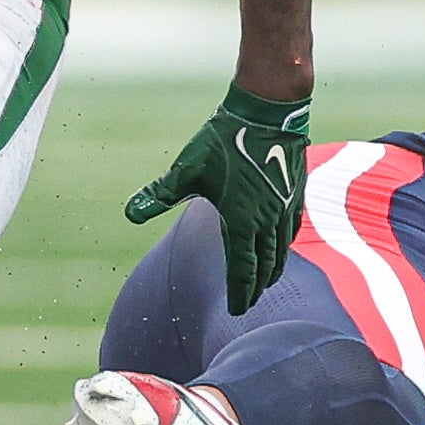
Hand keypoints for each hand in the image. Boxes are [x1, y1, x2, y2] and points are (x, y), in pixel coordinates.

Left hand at [124, 83, 311, 313]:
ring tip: (265, 283)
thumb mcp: (186, 169)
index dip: (241, 294)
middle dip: (257, 288)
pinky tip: (280, 247)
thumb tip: (129, 214)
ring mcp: (284, 207)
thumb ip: (159, 194)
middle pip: (265, 267)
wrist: (267, 113)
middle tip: (249, 303)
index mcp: (241, 220)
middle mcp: (266, 220)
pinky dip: (285, 247)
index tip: (238, 311)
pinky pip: (291, 230)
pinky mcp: (294, 193)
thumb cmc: (224, 139)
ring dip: (273, 271)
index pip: (243, 270)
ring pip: (281, 251)